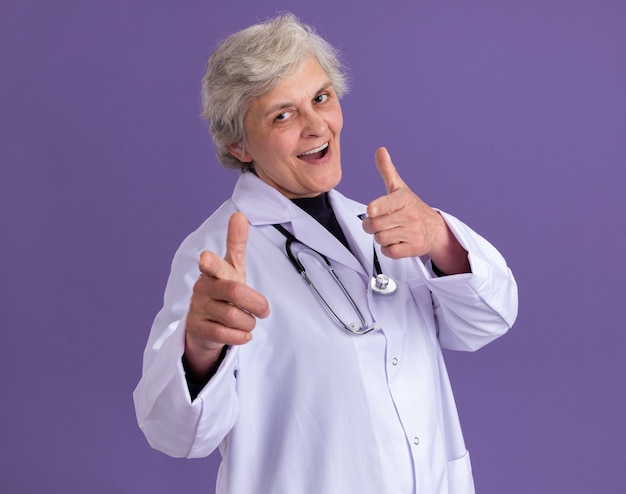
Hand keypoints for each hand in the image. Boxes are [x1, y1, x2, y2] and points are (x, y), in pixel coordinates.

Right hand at [184, 212, 269, 377]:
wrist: (205, 326)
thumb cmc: (224, 292)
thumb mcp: (233, 269)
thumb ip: (236, 244)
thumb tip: (239, 214)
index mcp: (214, 270)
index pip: (216, 263)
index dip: (213, 260)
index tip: (206, 256)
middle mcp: (203, 286)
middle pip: (234, 292)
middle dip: (255, 303)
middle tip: (265, 311)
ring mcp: (197, 307)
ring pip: (231, 315)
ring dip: (249, 322)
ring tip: (250, 322)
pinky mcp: (195, 328)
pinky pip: (224, 334)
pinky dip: (240, 336)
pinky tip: (242, 334)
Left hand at [362, 147, 469, 273]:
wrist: (434, 228)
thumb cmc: (411, 207)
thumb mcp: (399, 188)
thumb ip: (387, 170)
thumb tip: (380, 150)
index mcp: (404, 199)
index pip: (387, 204)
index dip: (377, 208)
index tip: (371, 209)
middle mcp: (409, 215)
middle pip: (375, 225)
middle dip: (371, 226)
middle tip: (377, 222)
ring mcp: (413, 232)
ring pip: (381, 239)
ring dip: (380, 237)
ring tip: (390, 231)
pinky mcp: (413, 249)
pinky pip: (389, 252)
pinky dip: (388, 249)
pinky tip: (396, 241)